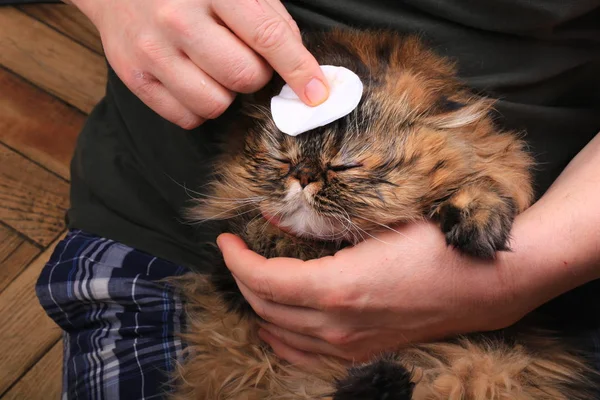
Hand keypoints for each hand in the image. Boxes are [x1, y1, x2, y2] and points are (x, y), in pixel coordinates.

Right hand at [71, 0, 328, 128]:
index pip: (269, 37)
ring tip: (214, 69)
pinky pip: (186, 117)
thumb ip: (269, 17)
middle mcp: (178, 19)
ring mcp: (152, 50)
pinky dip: (199, 107)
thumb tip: (301, 67)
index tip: (318, 93)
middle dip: (256, 75)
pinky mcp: (134, 76)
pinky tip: (194, 81)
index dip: (299, 70)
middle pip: (244, 77)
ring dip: (226, 94)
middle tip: (244, 58)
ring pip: (215, 104)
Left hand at [217, 220, 533, 364]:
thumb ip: (322, 220)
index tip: (226, 240)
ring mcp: (350, 346)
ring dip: (259, 306)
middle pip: (266, 307)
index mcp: (337, 289)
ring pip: (281, 334)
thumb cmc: (436, 244)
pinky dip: (281, 337)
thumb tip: (276, 214)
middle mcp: (337, 326)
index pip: (263, 280)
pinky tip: (276, 324)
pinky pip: (305, 354)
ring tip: (252, 282)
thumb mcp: (377, 221)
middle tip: (240, 254)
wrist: (484, 284)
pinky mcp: (364, 353)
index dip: (237, 259)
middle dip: (243, 278)